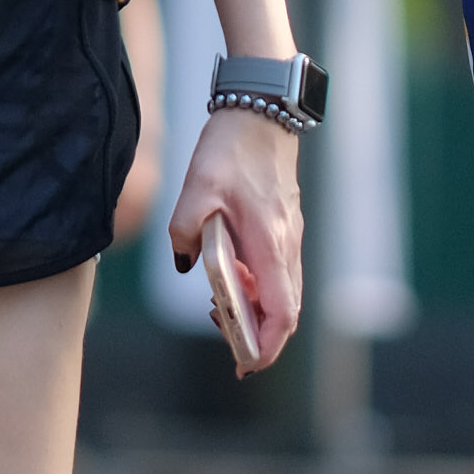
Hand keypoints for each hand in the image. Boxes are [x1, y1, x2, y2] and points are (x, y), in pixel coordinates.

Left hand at [167, 105, 302, 368]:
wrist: (262, 110)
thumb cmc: (231, 148)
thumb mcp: (196, 188)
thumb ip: (184, 232)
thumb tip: (184, 264)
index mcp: (269, 242)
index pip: (281, 313)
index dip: (265, 346)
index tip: (244, 363)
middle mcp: (286, 245)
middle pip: (285, 312)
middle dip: (258, 338)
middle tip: (223, 340)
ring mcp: (289, 237)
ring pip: (282, 294)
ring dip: (256, 313)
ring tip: (217, 309)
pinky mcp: (283, 228)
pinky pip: (277, 274)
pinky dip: (257, 290)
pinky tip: (229, 279)